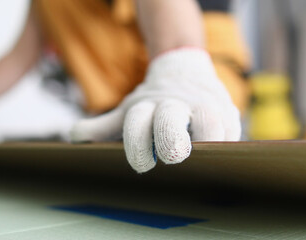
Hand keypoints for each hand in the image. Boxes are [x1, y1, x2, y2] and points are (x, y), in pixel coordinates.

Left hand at [70, 48, 241, 172]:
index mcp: (146, 107)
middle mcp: (173, 105)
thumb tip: (74, 137)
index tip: (143, 166)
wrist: (184, 71)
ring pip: (208, 119)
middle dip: (170, 138)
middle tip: (173, 156)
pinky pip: (231, 127)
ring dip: (207, 138)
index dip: (138, 145)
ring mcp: (201, 106)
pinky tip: (223, 154)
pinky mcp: (226, 112)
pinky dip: (227, 140)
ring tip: (206, 156)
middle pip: (170, 121)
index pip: (138, 123)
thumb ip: (104, 126)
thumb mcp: (129, 111)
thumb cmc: (153, 102)